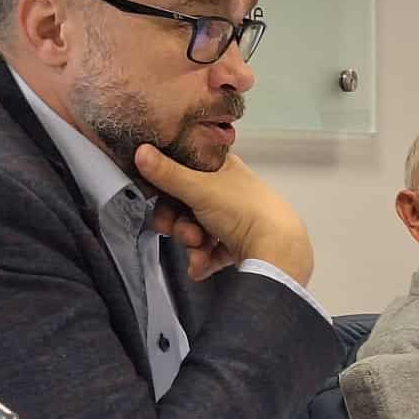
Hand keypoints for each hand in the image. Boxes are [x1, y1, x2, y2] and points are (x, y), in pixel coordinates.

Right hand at [134, 146, 312, 283]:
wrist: (277, 251)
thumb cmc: (245, 211)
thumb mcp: (200, 188)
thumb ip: (167, 173)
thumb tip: (140, 151)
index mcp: (224, 169)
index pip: (186, 172)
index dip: (168, 189)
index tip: (157, 201)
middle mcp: (230, 192)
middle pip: (188, 206)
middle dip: (179, 223)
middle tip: (177, 230)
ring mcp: (236, 219)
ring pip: (198, 230)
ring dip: (191, 242)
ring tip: (199, 247)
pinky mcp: (240, 245)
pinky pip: (210, 252)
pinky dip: (202, 259)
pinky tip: (200, 266)